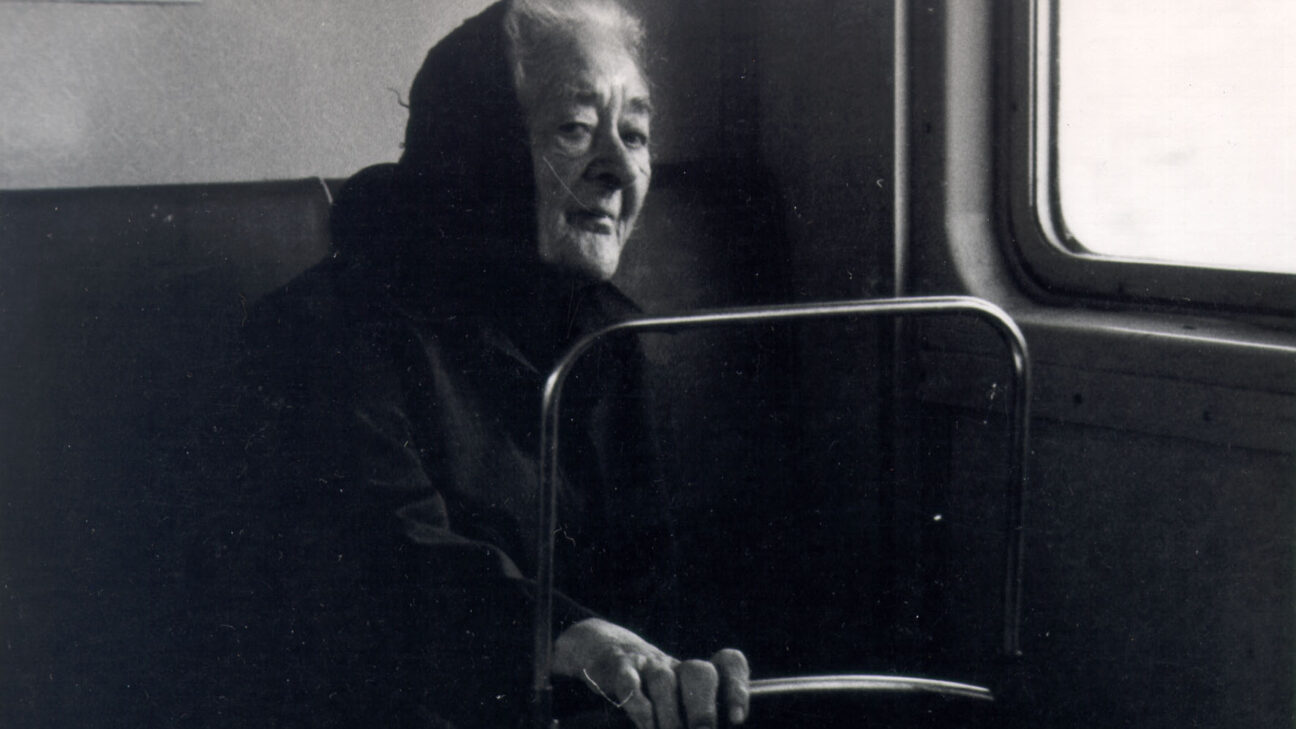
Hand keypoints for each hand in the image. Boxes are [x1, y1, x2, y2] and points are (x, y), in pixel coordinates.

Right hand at [552, 618, 749, 728]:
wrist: (604, 650)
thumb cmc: (650, 689)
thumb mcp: (676, 697)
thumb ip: (695, 715)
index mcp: (698, 674)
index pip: (728, 664)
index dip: (736, 688)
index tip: (738, 719)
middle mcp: (677, 666)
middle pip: (700, 673)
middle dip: (703, 708)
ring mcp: (648, 664)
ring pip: (665, 682)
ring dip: (670, 715)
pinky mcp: (619, 667)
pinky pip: (630, 682)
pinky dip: (638, 704)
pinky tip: (645, 724)